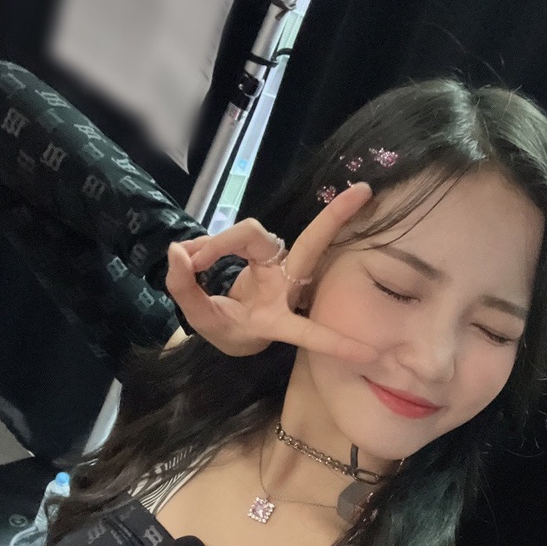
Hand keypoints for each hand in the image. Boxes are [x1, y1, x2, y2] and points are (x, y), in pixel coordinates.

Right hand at [165, 183, 377, 362]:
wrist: (230, 323)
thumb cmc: (227, 329)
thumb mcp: (202, 321)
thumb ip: (185, 289)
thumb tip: (177, 250)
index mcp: (277, 319)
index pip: (308, 331)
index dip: (335, 342)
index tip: (370, 354)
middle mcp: (286, 287)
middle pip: (310, 246)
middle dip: (334, 217)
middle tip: (364, 191)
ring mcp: (278, 264)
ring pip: (252, 234)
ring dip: (216, 246)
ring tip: (189, 265)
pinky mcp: (267, 250)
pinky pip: (238, 235)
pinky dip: (211, 244)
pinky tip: (192, 257)